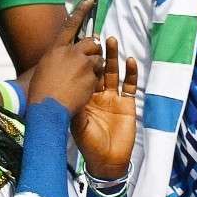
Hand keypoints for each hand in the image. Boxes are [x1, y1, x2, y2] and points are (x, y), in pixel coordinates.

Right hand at [26, 0, 103, 116]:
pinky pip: (99, 73)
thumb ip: (58, 58)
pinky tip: (84, 89)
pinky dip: (95, 79)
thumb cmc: (40, 93)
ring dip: (94, 66)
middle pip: (91, 42)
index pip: (70, 25)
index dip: (81, 10)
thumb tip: (66, 53)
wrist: (47, 109)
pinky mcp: (91, 75)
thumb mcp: (45, 69)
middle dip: (93, 50)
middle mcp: (70, 53)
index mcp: (55, 49)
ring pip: (98, 58)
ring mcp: (82, 63)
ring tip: (82, 80)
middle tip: (86, 62)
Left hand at [72, 36, 139, 180]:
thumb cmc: (89, 144)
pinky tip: (130, 61)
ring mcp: (113, 98)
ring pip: (113, 73)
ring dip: (113, 57)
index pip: (82, 74)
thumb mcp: (76, 124)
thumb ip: (75, 106)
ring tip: (112, 41)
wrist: (107, 160)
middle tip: (97, 37)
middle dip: (97, 53)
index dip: (81, 60)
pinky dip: (131, 73)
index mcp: (83, 98)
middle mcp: (97, 95)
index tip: (79, 44)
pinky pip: (130, 85)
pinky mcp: (127, 103)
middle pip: (97, 69)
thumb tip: (66, 88)